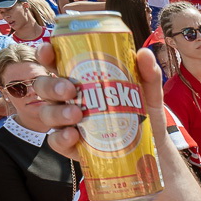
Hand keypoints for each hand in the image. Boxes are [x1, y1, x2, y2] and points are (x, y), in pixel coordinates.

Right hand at [32, 43, 165, 157]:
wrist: (155, 148)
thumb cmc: (144, 115)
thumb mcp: (149, 93)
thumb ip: (148, 74)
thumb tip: (144, 54)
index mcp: (81, 80)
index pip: (56, 63)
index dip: (46, 54)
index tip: (48, 52)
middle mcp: (69, 100)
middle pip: (45, 88)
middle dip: (51, 86)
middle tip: (69, 89)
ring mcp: (68, 123)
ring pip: (47, 114)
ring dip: (57, 112)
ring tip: (75, 114)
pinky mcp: (73, 147)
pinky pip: (57, 142)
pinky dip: (61, 138)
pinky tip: (73, 136)